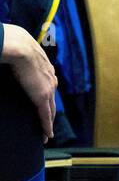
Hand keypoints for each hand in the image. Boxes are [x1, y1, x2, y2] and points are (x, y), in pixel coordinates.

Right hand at [2, 24, 57, 140]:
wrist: (18, 46)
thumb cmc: (13, 44)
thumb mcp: (17, 51)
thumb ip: (14, 57)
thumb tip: (5, 57)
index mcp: (45, 68)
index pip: (47, 85)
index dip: (46, 97)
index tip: (44, 106)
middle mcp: (50, 79)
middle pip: (51, 101)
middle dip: (49, 114)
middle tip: (46, 126)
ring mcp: (48, 88)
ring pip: (50, 111)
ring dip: (48, 124)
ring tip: (45, 134)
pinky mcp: (42, 96)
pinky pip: (45, 116)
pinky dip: (46, 126)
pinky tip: (46, 136)